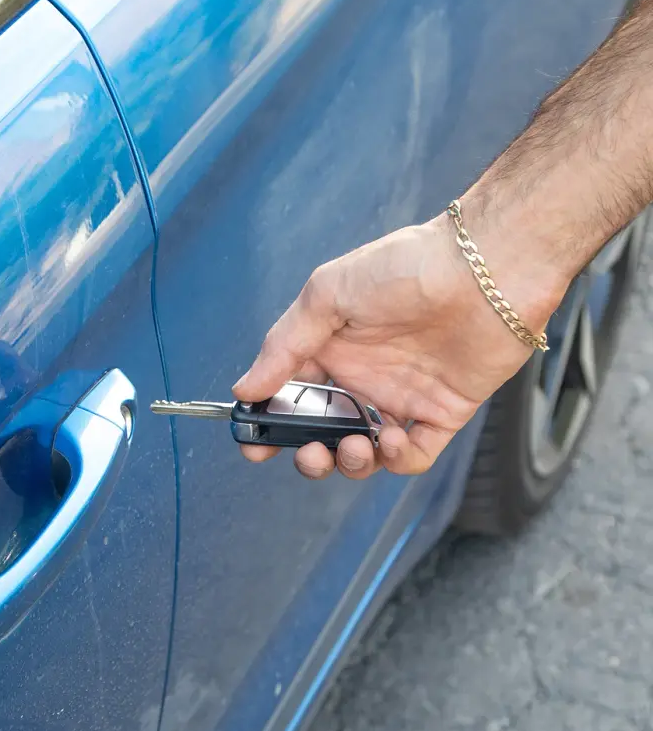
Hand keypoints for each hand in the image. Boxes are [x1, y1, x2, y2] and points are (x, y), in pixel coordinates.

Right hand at [233, 214, 564, 479]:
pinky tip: (392, 440)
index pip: (292, 396)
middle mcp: (364, 378)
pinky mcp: (441, 413)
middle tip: (309, 453)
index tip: (255, 444)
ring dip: (352, 463)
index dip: (271, 423)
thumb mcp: (328, 295)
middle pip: (325, 434)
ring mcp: (402, 398)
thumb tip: (245, 389)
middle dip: (310, 454)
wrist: (486, 267)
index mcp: (332, 350)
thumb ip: (284, 346)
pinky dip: (398, 459)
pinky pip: (414, 455)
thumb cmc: (404, 267)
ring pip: (365, 453)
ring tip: (355, 446)